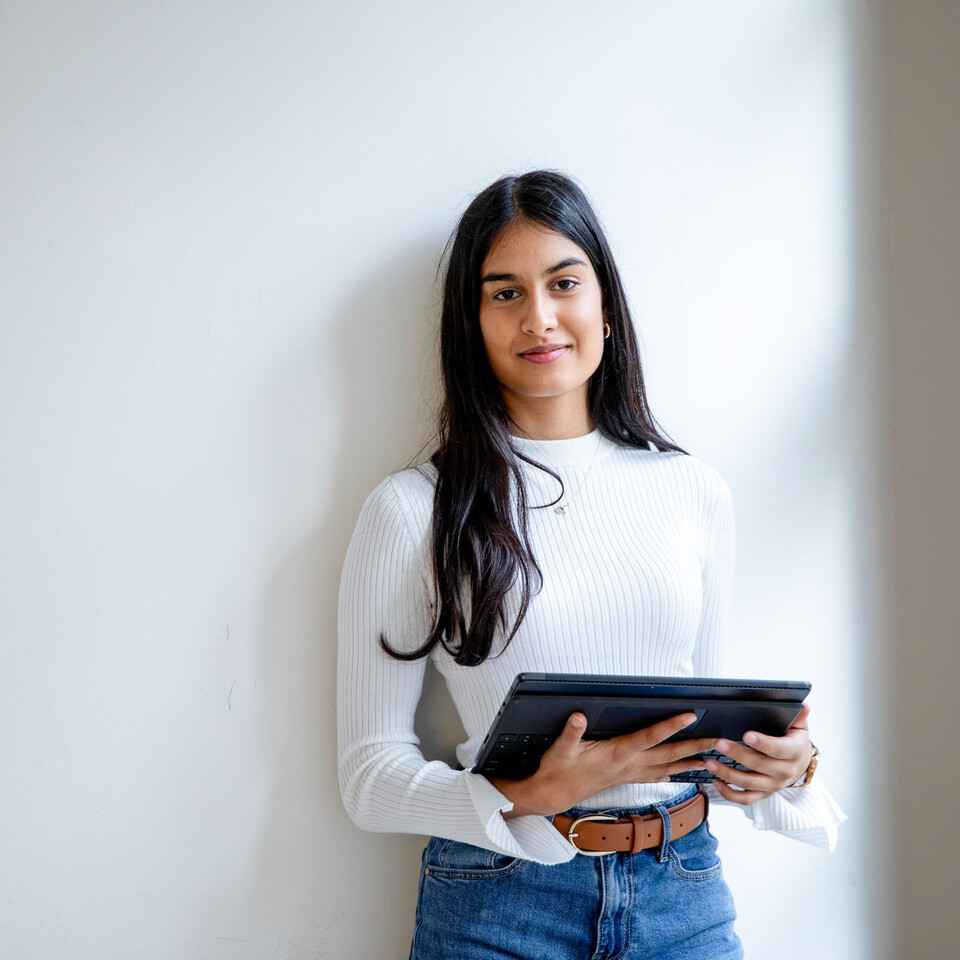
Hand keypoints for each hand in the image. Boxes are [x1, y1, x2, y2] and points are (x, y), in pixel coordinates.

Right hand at [490, 711, 719, 818]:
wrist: (553, 794)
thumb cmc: (558, 769)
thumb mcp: (560, 749)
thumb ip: (571, 732)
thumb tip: (578, 716)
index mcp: (617, 755)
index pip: (648, 737)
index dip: (670, 725)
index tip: (689, 716)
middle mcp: (629, 766)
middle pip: (668, 755)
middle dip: (694, 747)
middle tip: (718, 740)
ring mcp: (630, 774)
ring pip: (668, 767)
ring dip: (691, 762)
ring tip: (713, 758)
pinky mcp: (628, 778)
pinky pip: (658, 776)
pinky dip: (674, 773)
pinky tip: (684, 773)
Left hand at [705, 704, 812, 805]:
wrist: (800, 764)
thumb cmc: (794, 740)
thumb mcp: (799, 727)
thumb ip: (798, 716)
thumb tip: (803, 706)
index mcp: (794, 752)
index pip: (779, 749)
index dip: (763, 743)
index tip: (746, 735)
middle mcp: (784, 772)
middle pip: (759, 765)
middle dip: (738, 754)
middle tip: (719, 743)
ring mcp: (773, 785)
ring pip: (749, 783)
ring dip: (727, 773)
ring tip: (710, 762)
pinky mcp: (763, 794)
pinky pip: (746, 798)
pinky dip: (730, 794)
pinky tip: (716, 782)